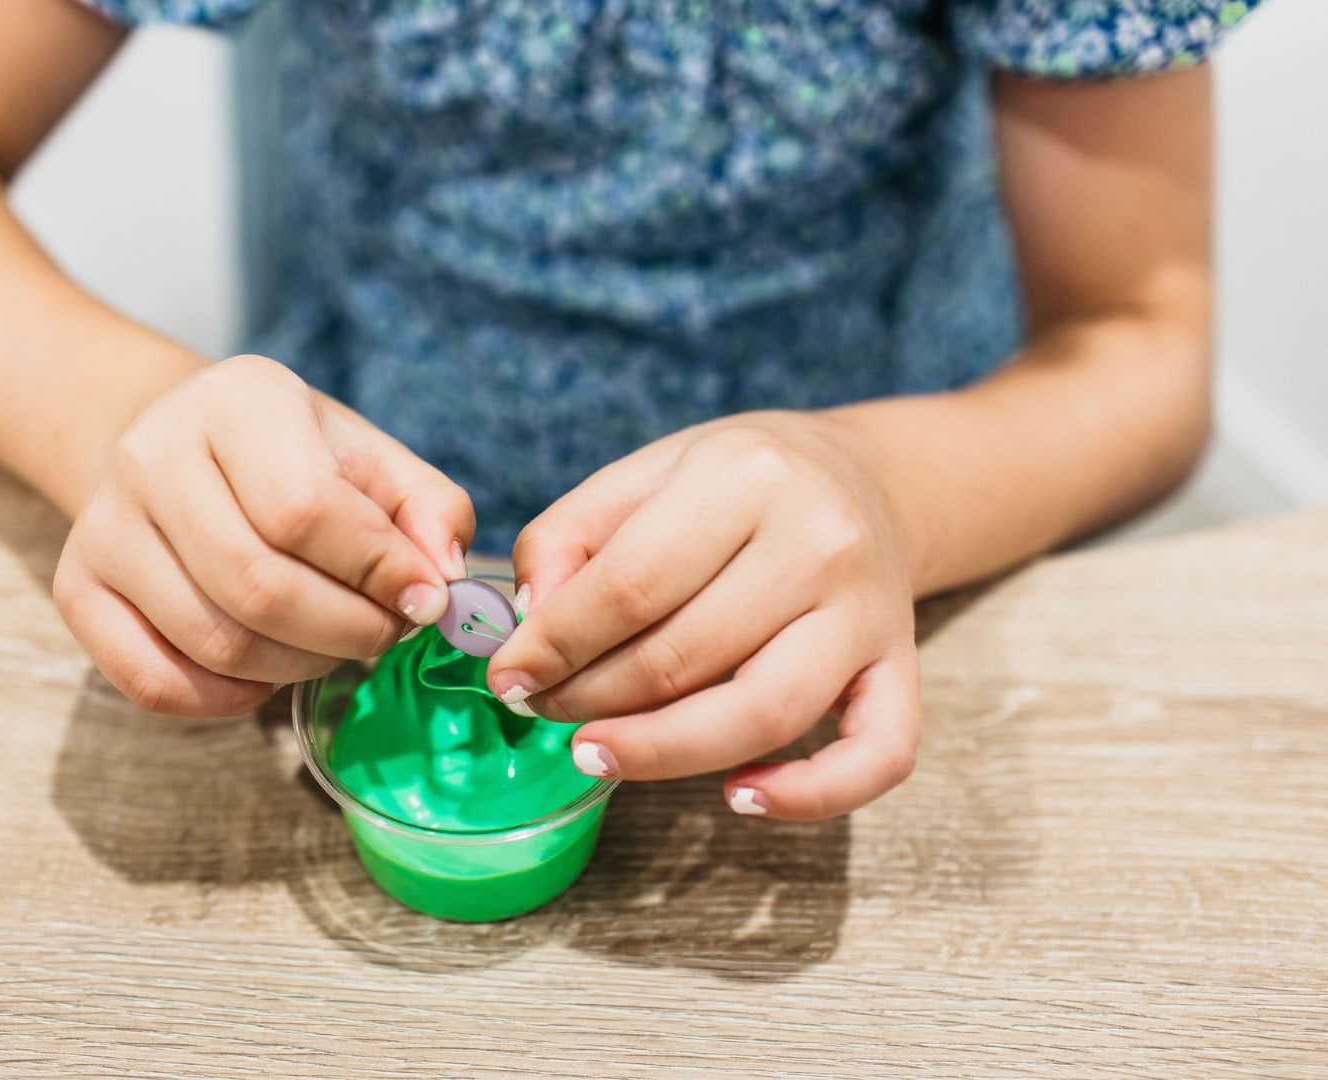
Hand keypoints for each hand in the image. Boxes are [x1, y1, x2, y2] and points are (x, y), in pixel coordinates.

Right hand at [54, 356, 472, 716]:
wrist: (174, 443)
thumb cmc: (291, 458)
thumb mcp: (370, 458)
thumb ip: (429, 510)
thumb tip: (443, 581)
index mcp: (237, 400)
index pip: (306, 510)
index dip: (377, 572)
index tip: (424, 599)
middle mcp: (152, 455)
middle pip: (259, 587)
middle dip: (347, 631)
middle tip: (384, 632)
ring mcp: (103, 526)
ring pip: (215, 642)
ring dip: (298, 667)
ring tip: (332, 643)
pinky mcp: (77, 588)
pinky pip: (154, 682)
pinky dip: (226, 700)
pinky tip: (266, 671)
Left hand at [486, 414, 919, 820]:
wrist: (861, 477)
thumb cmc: (735, 483)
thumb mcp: (646, 473)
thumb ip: (570, 535)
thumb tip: (527, 621)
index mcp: (747, 477)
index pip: (631, 584)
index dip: (555, 643)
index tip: (508, 676)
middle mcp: (819, 542)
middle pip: (685, 657)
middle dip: (592, 699)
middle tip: (545, 709)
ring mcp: (868, 613)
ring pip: (761, 715)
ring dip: (663, 754)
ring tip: (597, 754)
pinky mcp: (902, 668)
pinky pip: (876, 756)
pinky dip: (810, 795)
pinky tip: (739, 797)